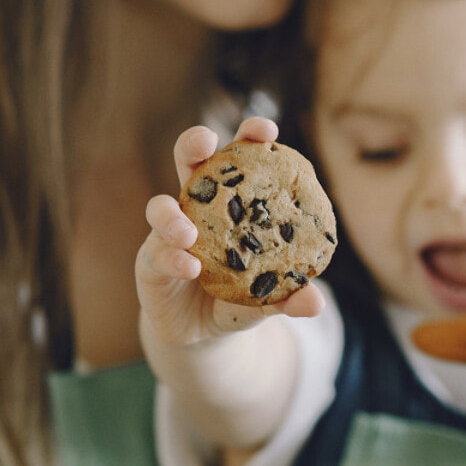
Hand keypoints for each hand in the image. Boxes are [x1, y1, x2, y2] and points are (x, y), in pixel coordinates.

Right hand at [137, 117, 323, 351]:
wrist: (203, 334)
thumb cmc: (238, 300)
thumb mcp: (267, 299)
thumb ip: (288, 297)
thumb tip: (315, 301)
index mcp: (230, 203)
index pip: (238, 161)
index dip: (249, 138)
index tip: (266, 131)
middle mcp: (196, 209)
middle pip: (189, 162)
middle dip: (194, 143)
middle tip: (207, 142)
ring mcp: (168, 234)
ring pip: (160, 208)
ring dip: (173, 215)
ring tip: (188, 232)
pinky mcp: (150, 262)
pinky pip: (156, 254)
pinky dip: (172, 258)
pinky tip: (189, 267)